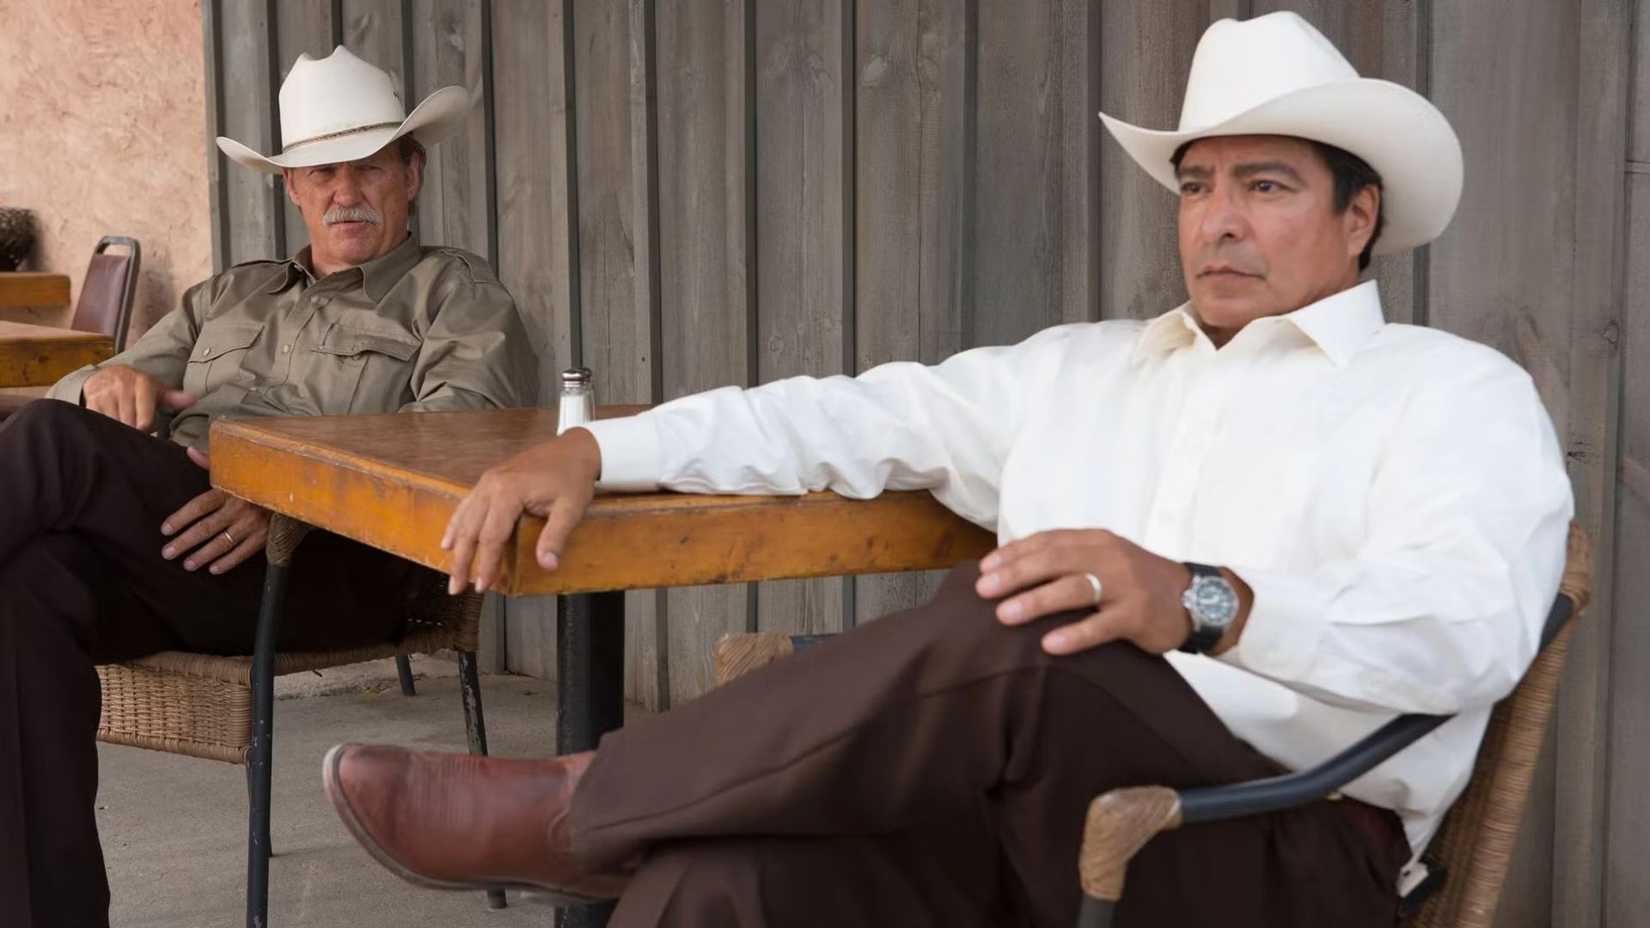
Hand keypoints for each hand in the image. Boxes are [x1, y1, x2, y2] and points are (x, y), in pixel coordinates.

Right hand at [83, 365, 195, 432]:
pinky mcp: (91, 402)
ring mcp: (105, 395)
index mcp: (142, 385)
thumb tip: (193, 400)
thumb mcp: (156, 389)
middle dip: (134, 433)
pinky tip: (111, 431)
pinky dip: (105, 431)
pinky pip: (99, 423)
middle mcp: (122, 388)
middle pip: (130, 425)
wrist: (107, 374)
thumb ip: (173, 398)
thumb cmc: (138, 387)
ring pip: (114, 425)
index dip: (147, 431)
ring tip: (125, 432)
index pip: (145, 419)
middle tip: (137, 436)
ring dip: (120, 433)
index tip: (148, 433)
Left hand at [158, 446, 269, 573]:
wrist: (295, 489)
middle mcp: (239, 507)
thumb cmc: (261, 479)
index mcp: (230, 490)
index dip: (180, 518)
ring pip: (222, 543)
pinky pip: (243, 553)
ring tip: (187, 564)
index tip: (165, 529)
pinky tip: (213, 569)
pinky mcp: (266, 536)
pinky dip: (227, 562)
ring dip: (202, 556)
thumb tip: (190, 451)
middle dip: (184, 542)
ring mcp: (253, 524)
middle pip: (206, 528)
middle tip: (167, 553)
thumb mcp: (237, 468)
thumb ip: (212, 463)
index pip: (199, 506)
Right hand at [442, 427, 602, 594]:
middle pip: (471, 529)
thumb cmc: (573, 478)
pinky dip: (457, 523)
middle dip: (462, 561)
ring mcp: (488, 480)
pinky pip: (468, 504)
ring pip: (464, 517)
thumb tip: (547, 566)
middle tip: (456, 588)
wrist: (575, 448)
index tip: (483, 586)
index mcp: (509, 492)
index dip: (486, 564)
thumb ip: (555, 537)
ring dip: (456, 545)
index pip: (492, 536)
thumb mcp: (571, 509)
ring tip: (451, 570)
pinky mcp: (490, 478)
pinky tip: (449, 539)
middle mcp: (491, 485)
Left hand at [975, 529, 1249, 655]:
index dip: (1013, 554)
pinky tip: (1049, 645)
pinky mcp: (1137, 615)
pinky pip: (1101, 626)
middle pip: (1054, 561)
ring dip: (1036, 601)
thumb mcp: (1104, 559)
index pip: (1047, 542)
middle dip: (1015, 575)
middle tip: (983, 590)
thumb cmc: (1136, 581)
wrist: (1194, 598)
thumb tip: (1013, 570)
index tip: (984, 569)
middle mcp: (1108, 557)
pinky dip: (1074, 634)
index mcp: (1095, 540)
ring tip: (1004, 615)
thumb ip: (1068, 559)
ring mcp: (1124, 585)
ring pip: (1074, 589)